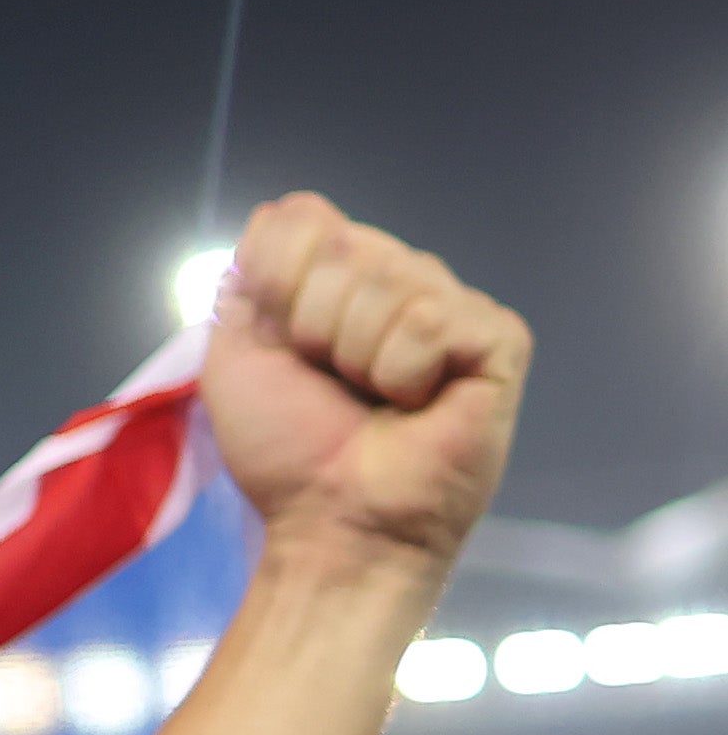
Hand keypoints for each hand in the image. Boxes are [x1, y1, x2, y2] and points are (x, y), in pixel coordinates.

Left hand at [199, 192, 529, 592]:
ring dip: (355, 356)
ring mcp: (451, 305)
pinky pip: (428, 319)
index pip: (299, 219)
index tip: (282, 350)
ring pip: (386, 279)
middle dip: (312, 327)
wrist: (330, 518)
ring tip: (375, 399)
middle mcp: (399, 279)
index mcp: (338, 278)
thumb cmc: (287, 450)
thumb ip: (249, 278)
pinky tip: (416, 404)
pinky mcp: (497, 337)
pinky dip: (402, 371)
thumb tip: (283, 216)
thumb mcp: (237, 355)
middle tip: (332, 384)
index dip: (273, 285)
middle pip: (340, 246)